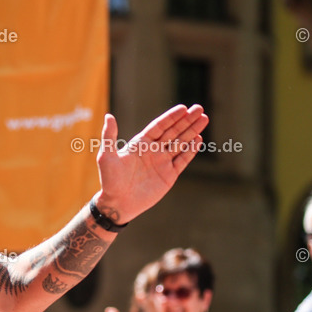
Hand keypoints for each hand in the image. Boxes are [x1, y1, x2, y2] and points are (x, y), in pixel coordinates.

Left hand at [94, 105, 207, 223]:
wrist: (118, 204)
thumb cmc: (110, 180)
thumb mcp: (107, 156)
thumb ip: (109, 136)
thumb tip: (108, 116)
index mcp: (140, 144)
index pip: (159, 126)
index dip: (171, 117)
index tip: (183, 108)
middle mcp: (153, 151)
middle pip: (173, 132)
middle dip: (186, 121)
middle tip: (199, 108)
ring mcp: (162, 162)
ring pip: (180, 143)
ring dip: (192, 132)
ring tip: (204, 119)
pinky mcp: (169, 176)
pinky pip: (182, 160)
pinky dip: (191, 150)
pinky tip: (198, 139)